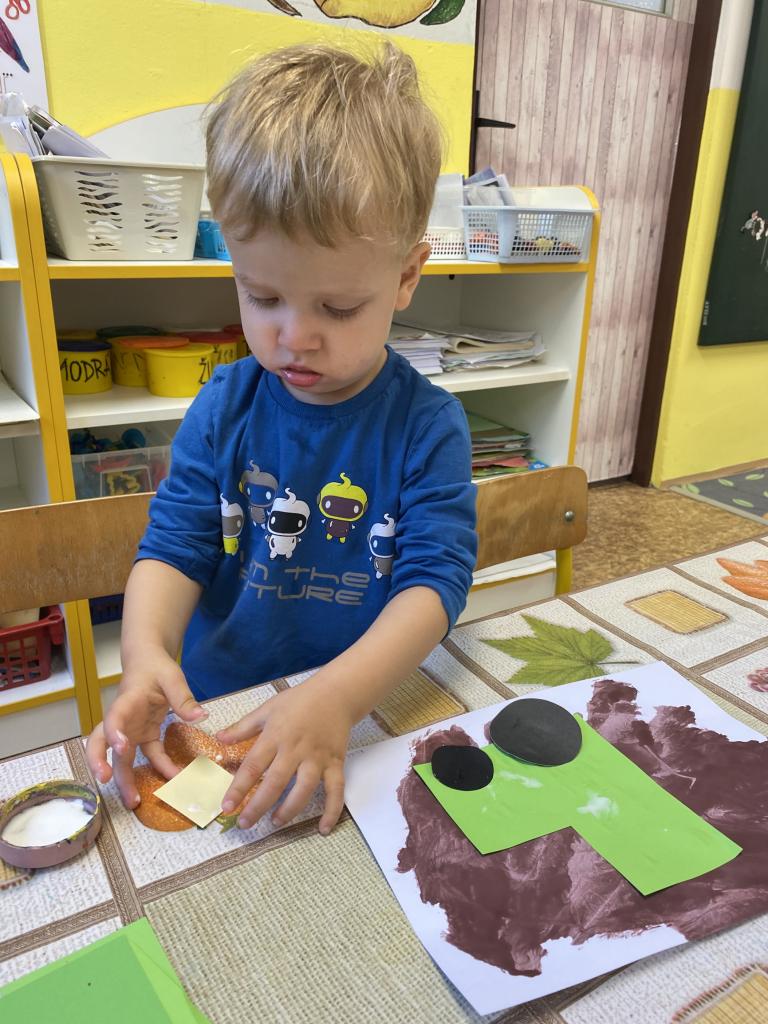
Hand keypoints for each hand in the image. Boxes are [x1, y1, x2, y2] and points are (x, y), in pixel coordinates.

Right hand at [85, 648, 207, 808]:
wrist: (147, 662)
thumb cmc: (155, 667)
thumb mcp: (172, 676)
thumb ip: (183, 697)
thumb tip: (199, 716)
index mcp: (127, 701)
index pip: (114, 717)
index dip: (114, 732)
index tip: (120, 747)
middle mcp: (122, 719)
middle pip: (101, 743)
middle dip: (100, 763)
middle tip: (105, 780)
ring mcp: (130, 730)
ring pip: (120, 757)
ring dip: (124, 779)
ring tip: (133, 802)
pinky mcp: (142, 736)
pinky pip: (148, 756)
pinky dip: (159, 767)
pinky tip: (173, 778)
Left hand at [217, 681, 352, 835]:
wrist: (335, 693)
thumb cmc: (299, 700)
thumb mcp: (268, 708)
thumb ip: (243, 726)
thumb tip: (218, 738)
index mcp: (276, 735)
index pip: (253, 765)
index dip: (238, 788)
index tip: (226, 807)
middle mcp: (296, 749)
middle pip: (276, 782)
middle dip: (258, 806)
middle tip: (245, 824)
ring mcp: (317, 758)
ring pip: (304, 789)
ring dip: (289, 809)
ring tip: (275, 822)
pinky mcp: (336, 763)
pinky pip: (336, 790)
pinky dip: (332, 811)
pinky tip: (323, 828)